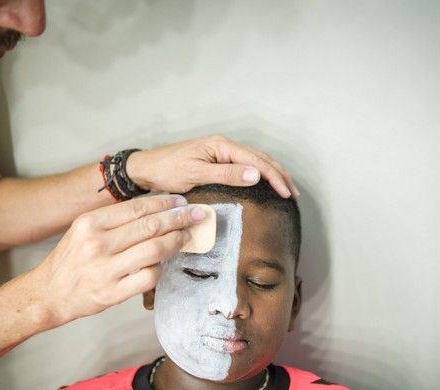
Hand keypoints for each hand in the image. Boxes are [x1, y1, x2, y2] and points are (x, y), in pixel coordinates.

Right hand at [32, 194, 204, 325]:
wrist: (48, 293)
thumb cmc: (71, 260)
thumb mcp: (84, 230)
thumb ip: (114, 220)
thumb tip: (155, 209)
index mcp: (90, 223)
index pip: (137, 208)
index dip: (164, 203)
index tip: (181, 201)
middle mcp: (97, 244)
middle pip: (150, 226)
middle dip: (179, 219)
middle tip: (196, 215)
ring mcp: (105, 270)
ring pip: (154, 250)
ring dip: (176, 241)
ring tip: (187, 236)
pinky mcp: (112, 293)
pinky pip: (148, 277)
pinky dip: (161, 269)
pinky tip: (164, 263)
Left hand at [126, 135, 298, 197]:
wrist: (146, 168)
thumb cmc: (167, 170)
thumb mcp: (196, 174)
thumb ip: (226, 175)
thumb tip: (256, 175)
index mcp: (222, 146)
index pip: (256, 161)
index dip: (274, 177)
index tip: (287, 193)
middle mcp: (224, 145)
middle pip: (260, 158)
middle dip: (279, 174)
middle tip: (293, 193)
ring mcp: (221, 152)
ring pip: (255, 160)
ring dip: (272, 173)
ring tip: (286, 188)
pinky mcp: (216, 160)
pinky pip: (244, 165)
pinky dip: (259, 174)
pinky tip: (264, 183)